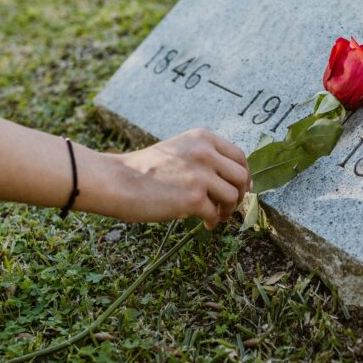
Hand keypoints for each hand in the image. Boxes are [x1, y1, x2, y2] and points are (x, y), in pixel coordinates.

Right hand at [106, 128, 251, 229]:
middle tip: (230, 206)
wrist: (118, 181)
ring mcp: (200, 176)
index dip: (244, 174)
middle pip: (241, 176)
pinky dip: (213, 221)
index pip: (239, 155)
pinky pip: (215, 214)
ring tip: (216, 216)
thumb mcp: (178, 149)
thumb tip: (231, 178)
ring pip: (233, 196)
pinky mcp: (194, 199)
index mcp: (202, 138)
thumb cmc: (144, 169)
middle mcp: (205, 153)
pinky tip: (205, 224)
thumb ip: (204, 157)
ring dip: (228, 210)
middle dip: (240, 194)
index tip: (242, 187)